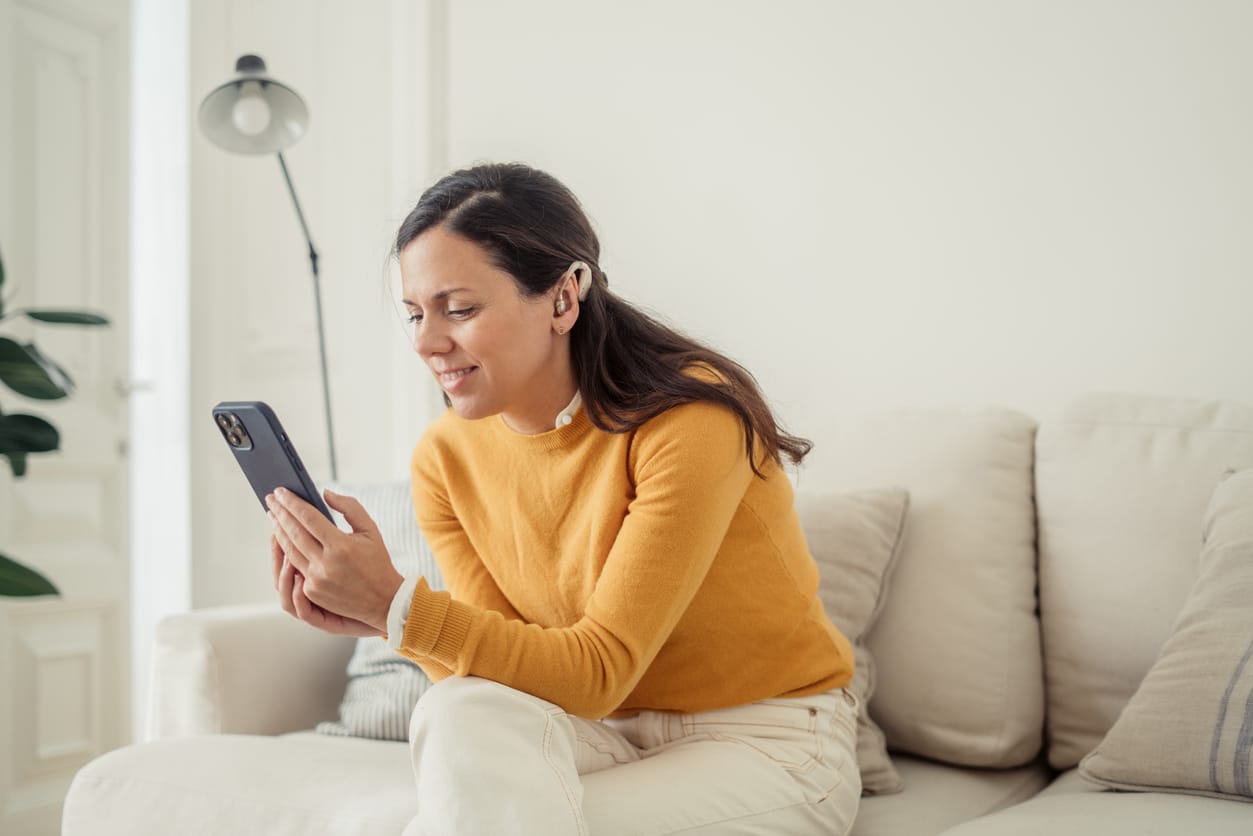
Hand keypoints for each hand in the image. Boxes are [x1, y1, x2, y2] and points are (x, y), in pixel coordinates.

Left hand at [267, 488, 403, 636]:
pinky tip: (282, 538)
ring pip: (289, 550)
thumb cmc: (377, 561)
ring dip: (278, 531)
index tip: (280, 491)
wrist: (383, 600)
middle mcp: (326, 563)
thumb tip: (325, 494)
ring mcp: (317, 579)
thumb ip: (350, 507)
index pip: (308, 518)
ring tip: (273, 516)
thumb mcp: (371, 530)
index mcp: (341, 545)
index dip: (292, 502)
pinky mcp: (312, 591)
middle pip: (293, 532)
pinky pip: (295, 567)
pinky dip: (286, 551)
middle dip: (280, 513)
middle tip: (270, 499)